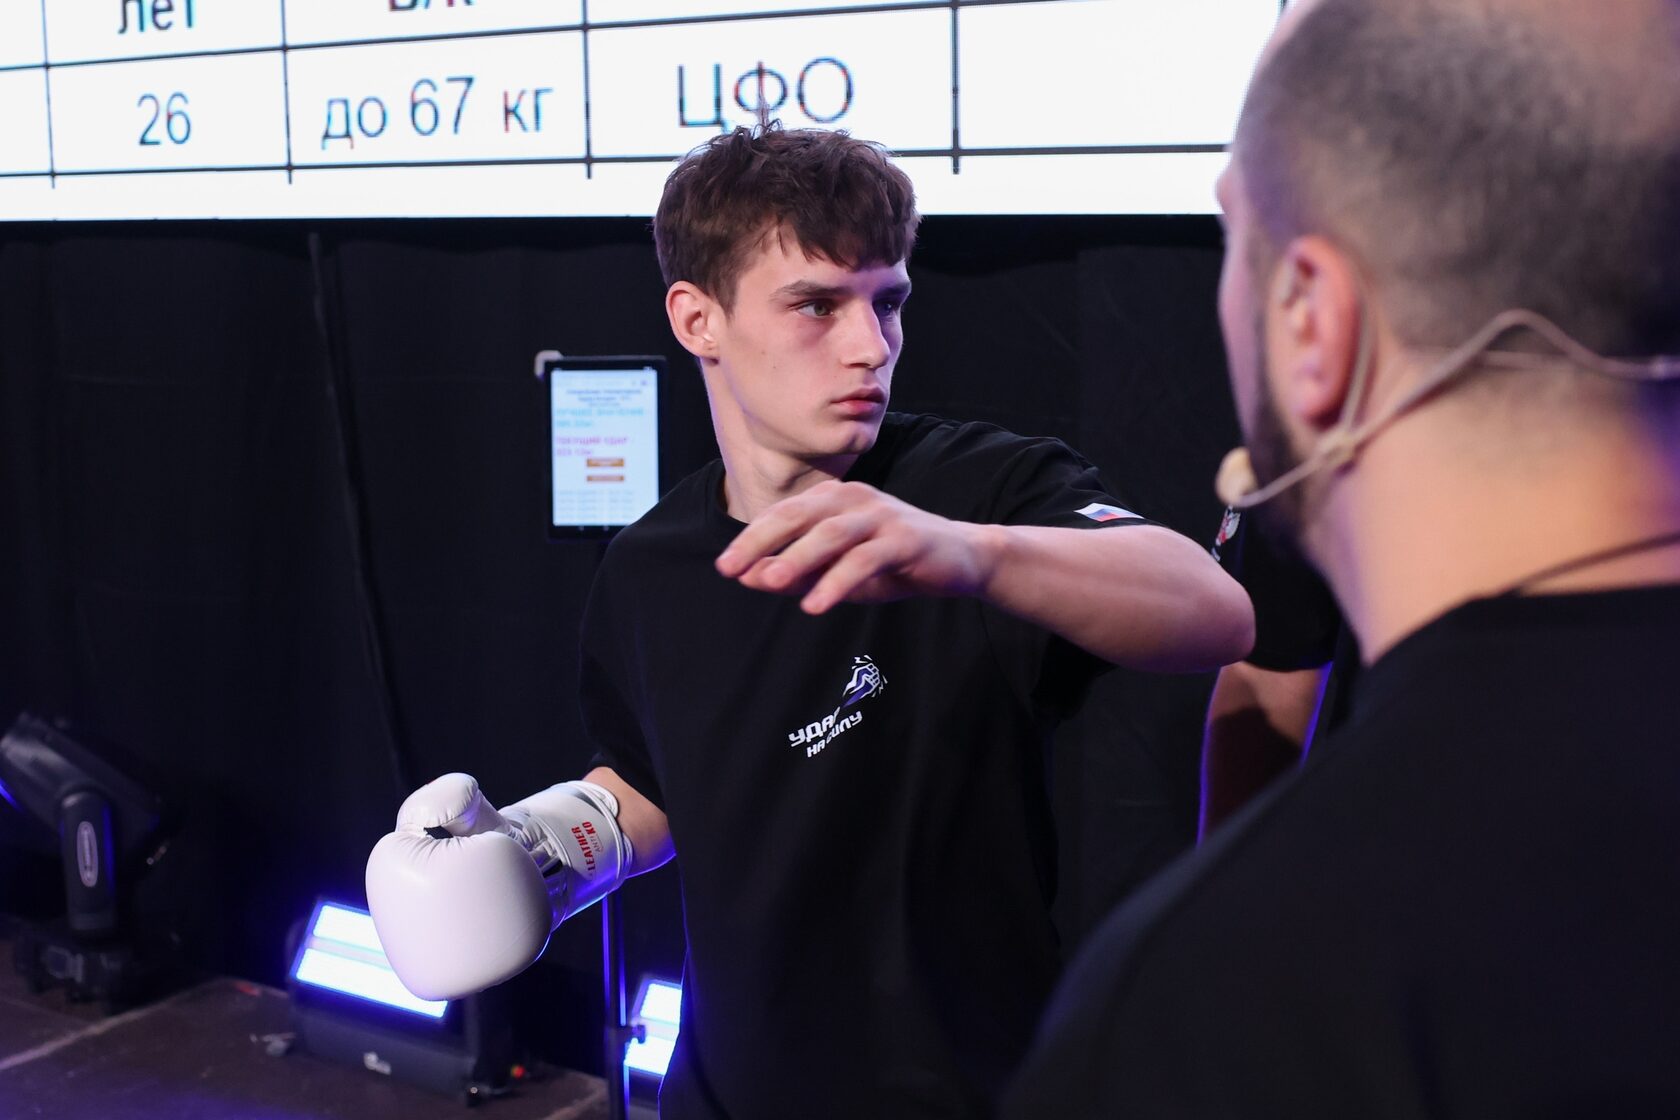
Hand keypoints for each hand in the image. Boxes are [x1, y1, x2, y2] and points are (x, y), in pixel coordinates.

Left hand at [715, 480, 997, 613]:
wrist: (960, 560)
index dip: (752, 538)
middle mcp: (854, 499)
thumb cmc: (893, 564)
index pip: (784, 514)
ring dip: (798, 557)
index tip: (725, 566)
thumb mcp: (839, 571)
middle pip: (799, 515)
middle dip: (762, 541)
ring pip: (831, 533)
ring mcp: (881, 516)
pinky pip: (865, 559)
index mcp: (834, 499)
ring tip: (770, 581)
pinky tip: (814, 604)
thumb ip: (798, 573)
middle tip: (731, 568)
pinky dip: (837, 581)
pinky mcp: (905, 538)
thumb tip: (750, 577)